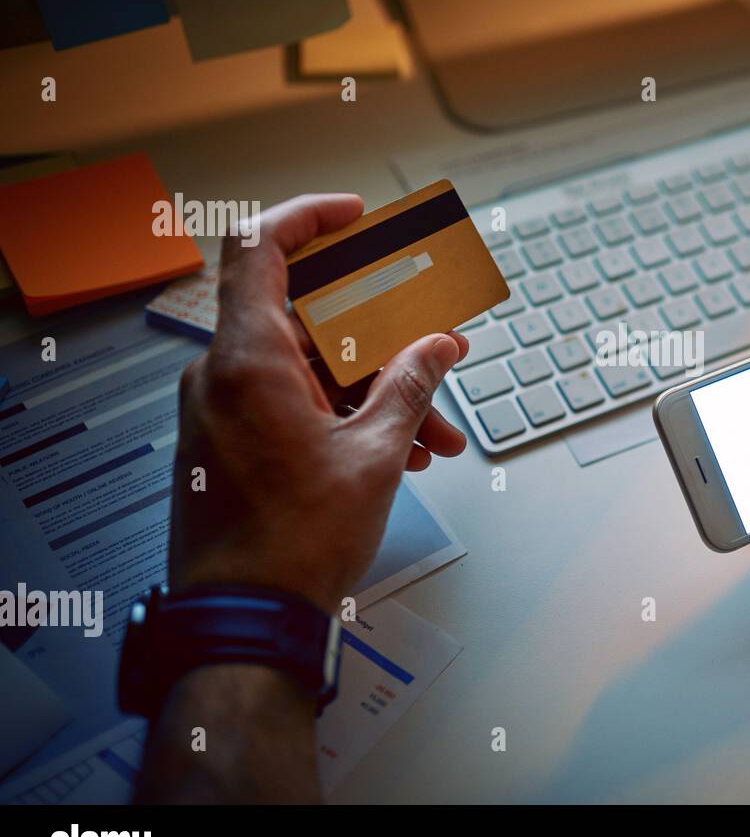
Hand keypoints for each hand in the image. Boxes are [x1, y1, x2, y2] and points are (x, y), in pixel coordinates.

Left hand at [167, 194, 468, 613]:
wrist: (245, 619)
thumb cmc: (291, 544)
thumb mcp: (375, 454)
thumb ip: (411, 385)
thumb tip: (438, 346)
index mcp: (249, 359)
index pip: (261, 247)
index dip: (310, 217)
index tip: (357, 217)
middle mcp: (225, 375)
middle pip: (307, 315)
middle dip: (382, 331)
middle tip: (433, 341)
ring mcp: (226, 410)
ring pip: (311, 368)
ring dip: (377, 387)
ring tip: (436, 427)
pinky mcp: (232, 442)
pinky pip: (295, 403)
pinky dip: (347, 413)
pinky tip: (404, 449)